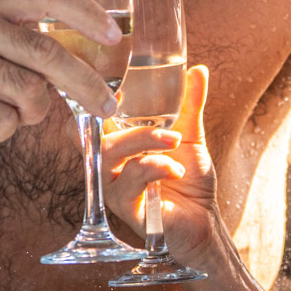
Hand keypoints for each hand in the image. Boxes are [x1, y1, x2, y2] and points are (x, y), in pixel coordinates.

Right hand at [0, 0, 120, 146]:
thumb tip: (86, 59)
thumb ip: (21, 31)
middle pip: (47, 53)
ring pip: (30, 93)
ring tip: (16, 111)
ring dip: (35, 112)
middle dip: (86, 84)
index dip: (85, 12)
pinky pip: (4, 122)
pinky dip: (8, 129)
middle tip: (108, 106)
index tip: (115, 36)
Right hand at [100, 65, 224, 261]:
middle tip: (165, 126)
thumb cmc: (189, 181)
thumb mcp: (189, 135)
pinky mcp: (126, 208)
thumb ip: (190, 103)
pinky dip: (157, 169)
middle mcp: (108, 166)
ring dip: (145, 141)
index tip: (114, 87)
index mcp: (117, 146)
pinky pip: (130, 182)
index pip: (85, 121)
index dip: (88, 102)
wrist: (204, 221)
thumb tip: (197, 69)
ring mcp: (113, 187)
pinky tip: (177, 172)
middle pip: (92, 134)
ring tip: (175, 142)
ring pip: (108, 155)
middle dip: (124, 120)